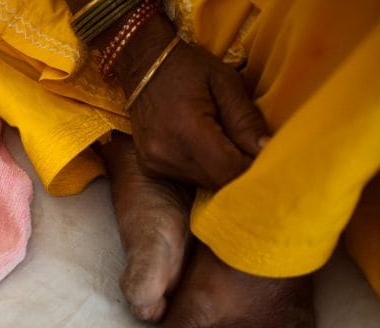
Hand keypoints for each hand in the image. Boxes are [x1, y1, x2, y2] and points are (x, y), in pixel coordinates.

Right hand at [127, 40, 269, 188]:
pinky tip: (201, 145)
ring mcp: (154, 163)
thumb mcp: (225, 82)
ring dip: (220, 169)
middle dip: (238, 167)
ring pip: (204, 183)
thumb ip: (246, 119)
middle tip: (247, 144)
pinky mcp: (150, 167)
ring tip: (222, 140)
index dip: (252, 166)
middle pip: (218, 181)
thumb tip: (266, 149)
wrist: (142, 64)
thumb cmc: (189, 68)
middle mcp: (166, 153)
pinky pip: (188, 178)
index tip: (262, 151)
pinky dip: (202, 167)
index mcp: (187, 129)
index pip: (229, 169)